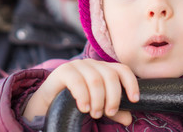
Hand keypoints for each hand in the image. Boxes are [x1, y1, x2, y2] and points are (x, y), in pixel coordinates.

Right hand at [23, 59, 139, 125]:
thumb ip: (112, 111)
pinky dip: (83, 96)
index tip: (134, 100)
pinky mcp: (63, 71)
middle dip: (113, 97)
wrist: (47, 105)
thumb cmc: (75, 104)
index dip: (131, 83)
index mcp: (103, 70)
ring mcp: (77, 65)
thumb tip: (129, 118)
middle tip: (108, 113)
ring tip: (94, 114)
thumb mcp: (97, 107)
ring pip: (96, 79)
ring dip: (98, 100)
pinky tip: (83, 107)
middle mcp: (92, 64)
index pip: (122, 70)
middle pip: (111, 76)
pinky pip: (77, 81)